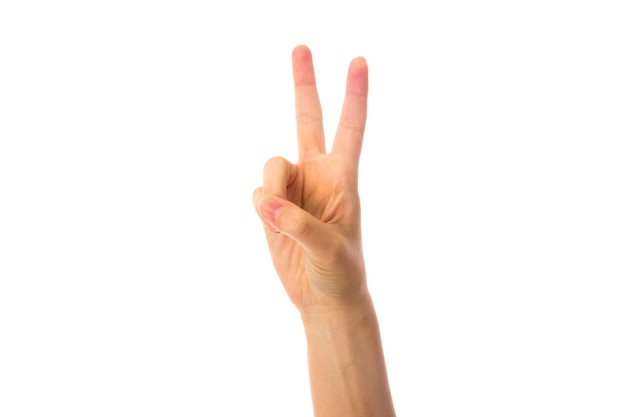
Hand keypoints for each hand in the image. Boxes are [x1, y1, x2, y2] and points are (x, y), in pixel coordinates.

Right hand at [253, 45, 368, 311]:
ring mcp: (293, 188)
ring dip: (273, 195)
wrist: (321, 296)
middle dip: (304, 83)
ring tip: (287, 225)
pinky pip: (258, 193)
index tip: (359, 60)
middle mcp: (317, 174)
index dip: (355, 95)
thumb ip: (299, 224)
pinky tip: (276, 228)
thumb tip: (266, 202)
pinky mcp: (272, 204)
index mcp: (343, 178)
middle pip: (307, 119)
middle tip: (302, 45)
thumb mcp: (329, 250)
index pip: (350, 128)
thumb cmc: (340, 271)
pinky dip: (263, 211)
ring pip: (270, 167)